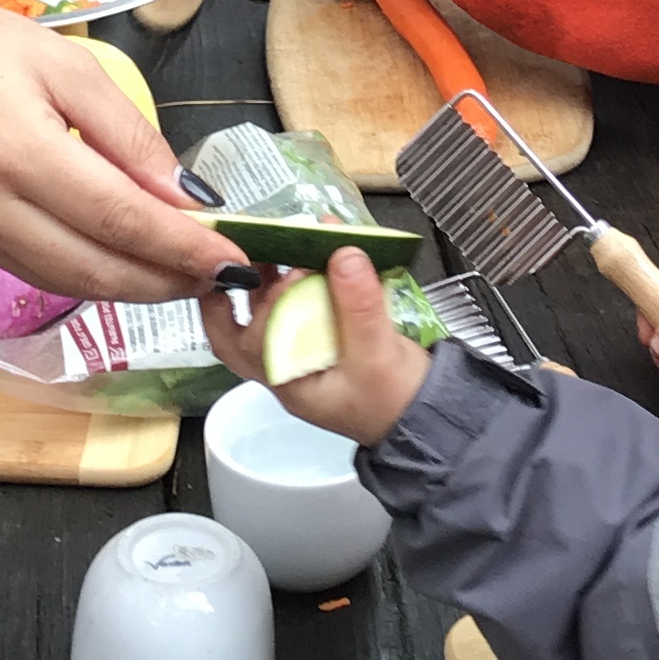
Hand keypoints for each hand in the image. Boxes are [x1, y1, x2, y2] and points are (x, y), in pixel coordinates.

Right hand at [0, 0, 237, 299]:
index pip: (120, 218)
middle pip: (100, 268)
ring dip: (137, 287)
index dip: (183, 246)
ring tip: (188, 274)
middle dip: (170, 279)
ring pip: (73, 283)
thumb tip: (184, 194)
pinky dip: (94, 277)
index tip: (234, 258)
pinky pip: (42, 274)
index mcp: (20, 152)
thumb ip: (127, 132)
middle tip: (223, 275)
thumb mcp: (62, 63)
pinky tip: (130, 265)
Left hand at [199, 247, 432, 445]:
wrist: (423, 416)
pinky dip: (299, 281)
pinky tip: (311, 255)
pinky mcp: (320, 337)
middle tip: (246, 253)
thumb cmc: (396, 401)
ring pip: (265, 316)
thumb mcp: (378, 356)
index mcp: (287, 382)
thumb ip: (360, 307)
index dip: (271, 300)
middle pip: (237, 329)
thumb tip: (344, 256)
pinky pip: (297, 307)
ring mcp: (299, 352)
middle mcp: (285, 367)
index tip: (299, 269)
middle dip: (235, 291)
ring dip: (267, 281)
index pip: (255, 339)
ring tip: (279, 244)